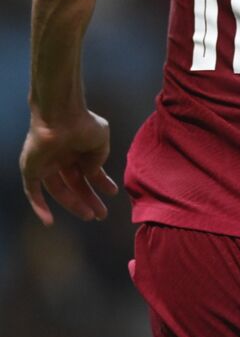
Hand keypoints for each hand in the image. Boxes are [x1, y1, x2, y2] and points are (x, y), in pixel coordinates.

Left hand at [19, 109, 118, 223]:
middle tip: (101, 215)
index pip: (89, 172)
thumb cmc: (83, 123)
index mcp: (77, 151)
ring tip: (89, 216)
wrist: (61, 115)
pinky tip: (49, 221)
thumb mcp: (101, 140)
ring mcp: (45, 165)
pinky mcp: (31, 170)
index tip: (112, 194)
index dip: (101, 184)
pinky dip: (39, 207)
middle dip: (88, 199)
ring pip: (58, 191)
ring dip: (73, 205)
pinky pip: (33, 192)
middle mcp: (61, 159)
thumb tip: (92, 173)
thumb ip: (99, 159)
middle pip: (74, 185)